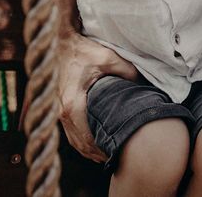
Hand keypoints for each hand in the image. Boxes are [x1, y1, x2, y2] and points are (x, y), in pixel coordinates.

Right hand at [57, 31, 138, 161]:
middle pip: (79, 144)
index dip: (101, 148)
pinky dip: (81, 141)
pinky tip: (94, 144)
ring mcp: (59, 110)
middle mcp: (62, 111)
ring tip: (106, 155)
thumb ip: (127, 71)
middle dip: (96, 153)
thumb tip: (142, 85)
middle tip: (115, 157)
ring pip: (73, 140)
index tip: (116, 152)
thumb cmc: (83, 50)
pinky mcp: (60, 107)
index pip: (86, 137)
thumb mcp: (108, 57)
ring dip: (88, 150)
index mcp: (72, 103)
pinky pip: (69, 132)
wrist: (61, 43)